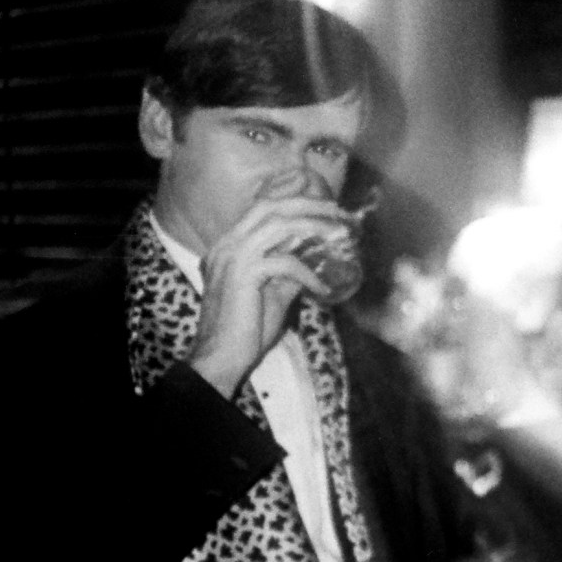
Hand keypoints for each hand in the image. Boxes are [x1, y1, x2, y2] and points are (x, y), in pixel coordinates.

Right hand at [189, 194, 351, 396]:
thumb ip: (288, 276)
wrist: (221, 359)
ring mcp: (232, 257)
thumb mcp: (273, 295)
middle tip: (338, 210)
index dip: (295, 201)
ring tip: (340, 232)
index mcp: (229, 246)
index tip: (327, 205)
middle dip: (308, 203)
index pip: (261, 208)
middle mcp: (227, 245)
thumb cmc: (246, 331)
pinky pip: (284, 263)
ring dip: (314, 225)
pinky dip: (308, 274)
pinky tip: (323, 290)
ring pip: (278, 224)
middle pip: (270, 206)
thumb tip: (312, 266)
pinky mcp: (242, 275)